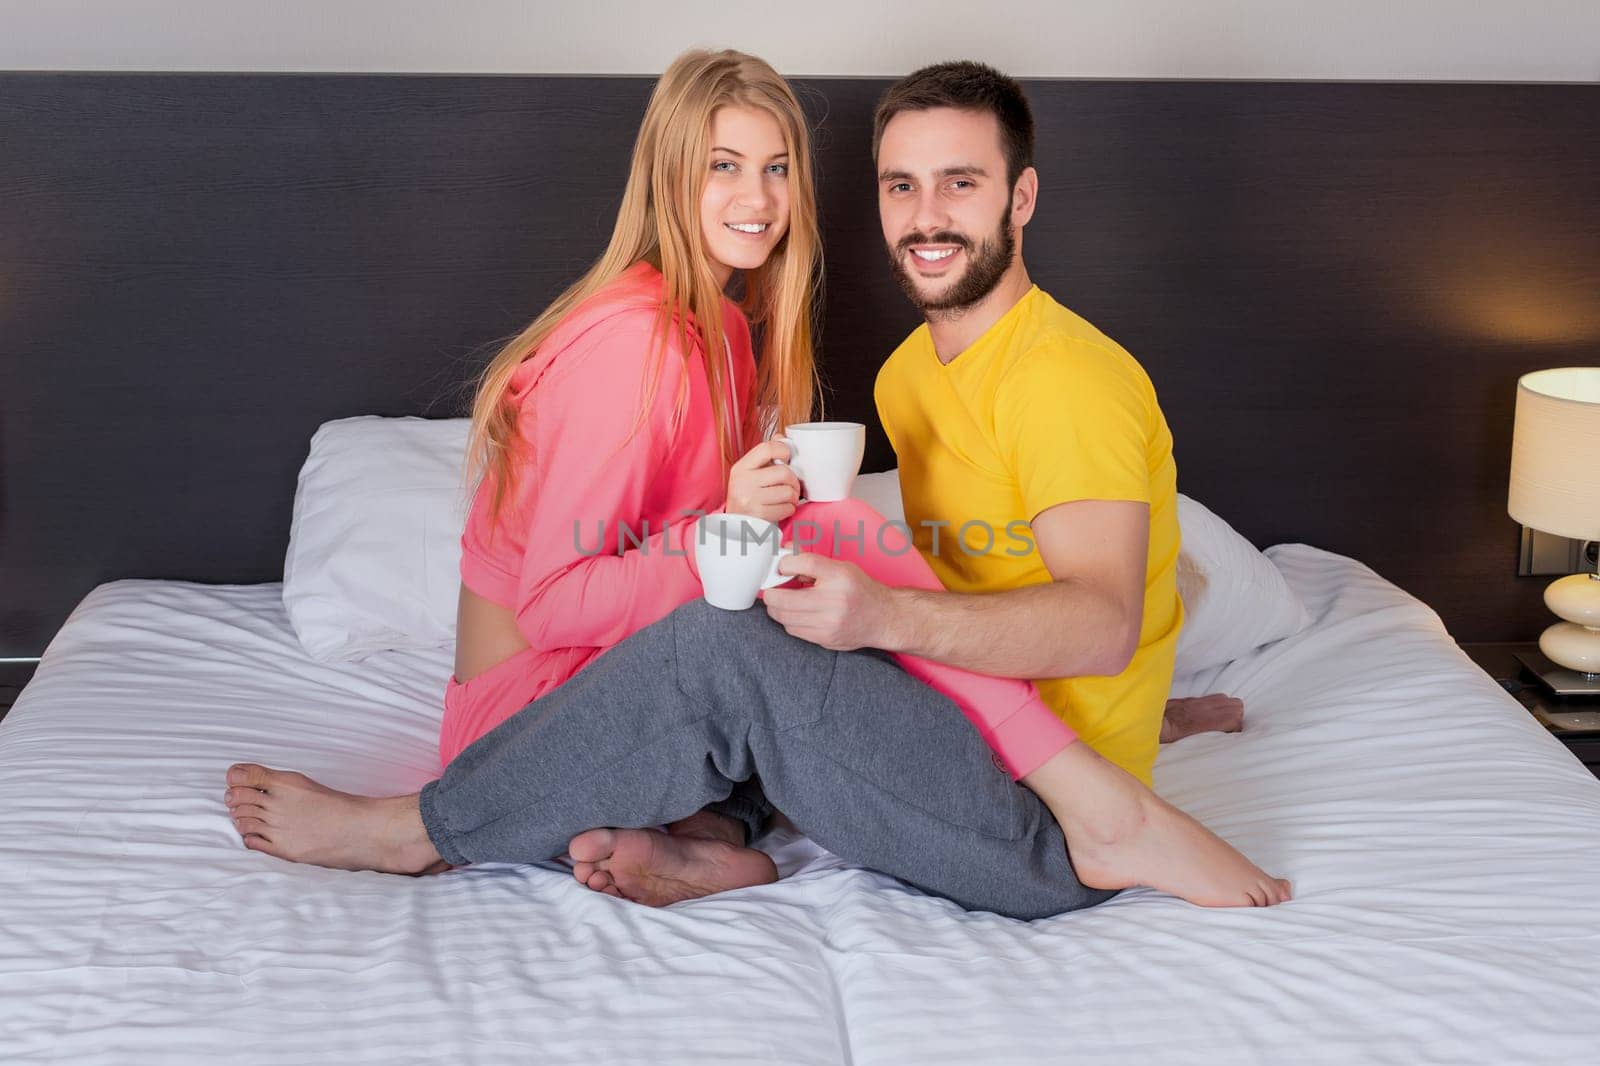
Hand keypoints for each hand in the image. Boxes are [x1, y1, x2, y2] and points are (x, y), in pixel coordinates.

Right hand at [724, 440, 800, 523]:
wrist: (735, 525)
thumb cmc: (747, 496)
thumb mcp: (750, 473)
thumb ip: (765, 455)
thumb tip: (781, 436)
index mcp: (741, 467)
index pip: (767, 448)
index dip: (783, 450)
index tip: (787, 457)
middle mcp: (743, 481)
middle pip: (783, 472)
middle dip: (794, 481)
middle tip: (792, 485)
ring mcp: (749, 499)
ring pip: (788, 491)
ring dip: (793, 497)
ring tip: (787, 498)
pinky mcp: (758, 515)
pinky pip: (786, 508)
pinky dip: (789, 509)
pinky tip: (782, 508)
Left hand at [762, 553, 895, 650]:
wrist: (883, 618)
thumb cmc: (860, 590)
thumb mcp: (841, 568)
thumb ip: (812, 561)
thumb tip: (784, 552)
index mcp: (840, 576)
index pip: (804, 563)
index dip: (785, 563)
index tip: (781, 567)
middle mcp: (835, 600)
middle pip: (785, 598)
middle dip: (770, 593)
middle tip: (770, 590)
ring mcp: (829, 623)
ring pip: (785, 617)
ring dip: (776, 609)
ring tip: (780, 602)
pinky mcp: (826, 638)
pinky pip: (794, 630)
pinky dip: (788, 621)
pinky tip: (794, 614)